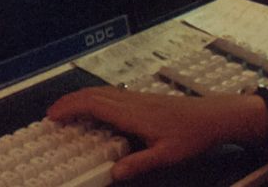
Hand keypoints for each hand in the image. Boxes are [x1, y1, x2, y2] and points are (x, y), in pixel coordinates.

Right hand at [47, 87, 262, 180]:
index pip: (93, 104)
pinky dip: (96, 100)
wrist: (215, 116)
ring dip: (82, 98)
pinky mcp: (145, 101)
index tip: (53, 115)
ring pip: (103, 92)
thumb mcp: (166, 156)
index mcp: (133, 113)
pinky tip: (97, 111)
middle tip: (52, 114)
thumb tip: (114, 173)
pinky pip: (113, 95)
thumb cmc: (193, 134)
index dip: (70, 107)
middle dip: (69, 101)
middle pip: (93, 94)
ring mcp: (138, 99)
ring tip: (68, 111)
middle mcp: (132, 102)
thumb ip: (139, 164)